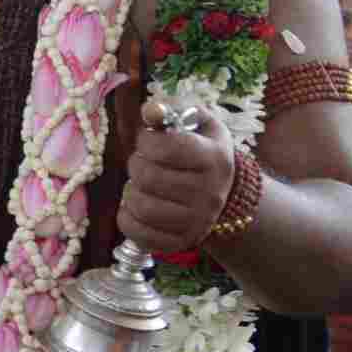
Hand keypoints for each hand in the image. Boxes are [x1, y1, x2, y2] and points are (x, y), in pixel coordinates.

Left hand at [116, 117, 243, 258]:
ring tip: (139, 184)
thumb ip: (172, 109)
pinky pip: (139, 234)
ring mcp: (198, 222)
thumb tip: (149, 110)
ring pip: (143, 207)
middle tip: (142, 163)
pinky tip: (135, 206)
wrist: (225, 193)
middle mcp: (211, 194)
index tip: (147, 141)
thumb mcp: (197, 122)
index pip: (170, 148)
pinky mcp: (182, 242)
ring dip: (130, 192)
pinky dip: (127, 218)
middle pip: (150, 177)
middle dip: (136, 165)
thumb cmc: (202, 150)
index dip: (147, 141)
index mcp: (215, 159)